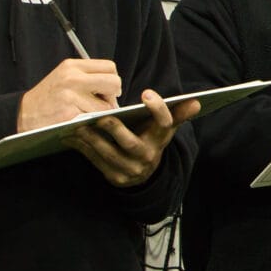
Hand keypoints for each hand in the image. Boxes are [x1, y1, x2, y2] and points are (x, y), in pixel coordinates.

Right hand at [18, 58, 120, 133]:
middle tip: (104, 103)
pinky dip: (92, 122)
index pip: (109, 66)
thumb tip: (115, 87)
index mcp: (72, 66)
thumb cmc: (48, 98)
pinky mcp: (70, 113)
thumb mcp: (64, 77)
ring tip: (86, 113)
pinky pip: (95, 118)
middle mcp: (72, 77)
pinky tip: (80, 120)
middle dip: (113, 95)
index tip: (106, 90)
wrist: (23, 114)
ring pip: (107, 105)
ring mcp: (71, 95)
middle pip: (114, 82)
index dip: (112, 79)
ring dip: (102, 113)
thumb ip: (87, 76)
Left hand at [73, 87, 199, 188]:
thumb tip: (198, 102)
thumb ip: (178, 113)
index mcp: (161, 139)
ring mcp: (131, 169)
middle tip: (100, 116)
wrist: (143, 174)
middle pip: (131, 143)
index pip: (165, 123)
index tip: (147, 93)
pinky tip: (72, 135)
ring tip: (79, 123)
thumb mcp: (164, 128)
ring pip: (109, 154)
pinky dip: (84, 148)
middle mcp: (148, 156)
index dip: (157, 109)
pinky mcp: (115, 178)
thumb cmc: (150, 139)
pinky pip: (96, 161)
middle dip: (115, 130)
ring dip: (92, 139)